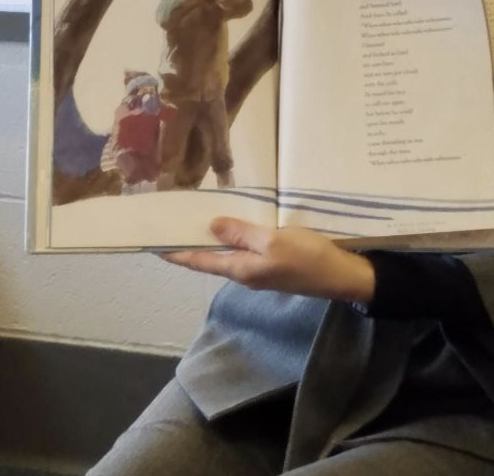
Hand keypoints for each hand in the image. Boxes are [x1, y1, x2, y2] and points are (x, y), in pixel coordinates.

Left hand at [159, 217, 375, 302]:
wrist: (341, 276)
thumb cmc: (307, 258)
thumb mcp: (273, 241)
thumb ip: (241, 233)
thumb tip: (211, 227)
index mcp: (240, 269)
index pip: (198, 261)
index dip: (175, 253)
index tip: (152, 244)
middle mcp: (244, 271)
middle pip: (209, 257)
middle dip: (190, 243)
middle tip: (172, 222)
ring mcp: (259, 268)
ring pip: (227, 252)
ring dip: (211, 237)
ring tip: (197, 217)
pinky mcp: (273, 262)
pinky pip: (244, 247)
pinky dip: (233, 235)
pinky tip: (235, 221)